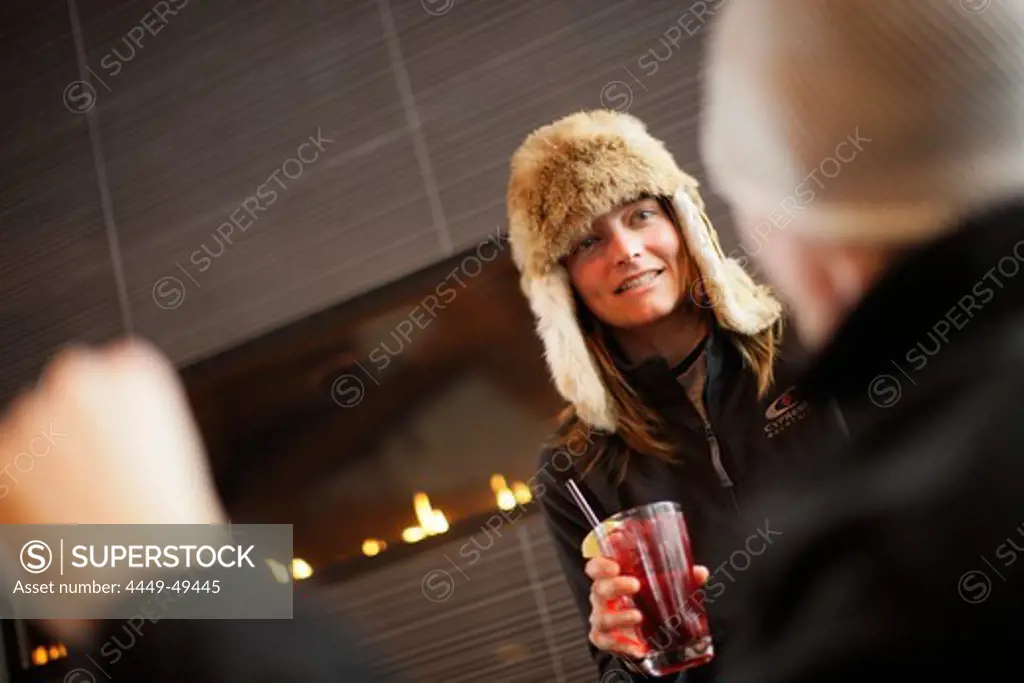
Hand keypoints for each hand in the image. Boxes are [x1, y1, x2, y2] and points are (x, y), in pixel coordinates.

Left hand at [0, 337, 225, 525]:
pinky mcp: (1, 460)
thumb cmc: (170, 519)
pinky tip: (57, 518)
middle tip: (95, 476)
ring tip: (79, 506)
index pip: (109, 368)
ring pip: (28, 434)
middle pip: (62, 396)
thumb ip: (130, 421)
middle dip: (70, 433)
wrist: (148, 570)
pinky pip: (5, 472)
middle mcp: (81, 380)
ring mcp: (35, 417)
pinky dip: (21, 494)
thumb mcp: (169, 448)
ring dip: (43, 463)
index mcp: (134, 368)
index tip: (115, 438)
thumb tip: (102, 431)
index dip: (111, 412)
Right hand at [585, 557, 708, 658]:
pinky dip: (621, 644)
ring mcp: (602, 617)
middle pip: (599, 588)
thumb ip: (678, 577)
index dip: (601, 565)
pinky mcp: (604, 638)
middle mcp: (603, 597)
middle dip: (615, 586)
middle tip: (634, 585)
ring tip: (637, 616)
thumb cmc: (644, 601)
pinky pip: (607, 641)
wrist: (638, 632)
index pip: (596, 567)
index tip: (615, 565)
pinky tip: (635, 646)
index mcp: (611, 578)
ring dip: (619, 617)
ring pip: (602, 617)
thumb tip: (700, 573)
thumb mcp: (659, 586)